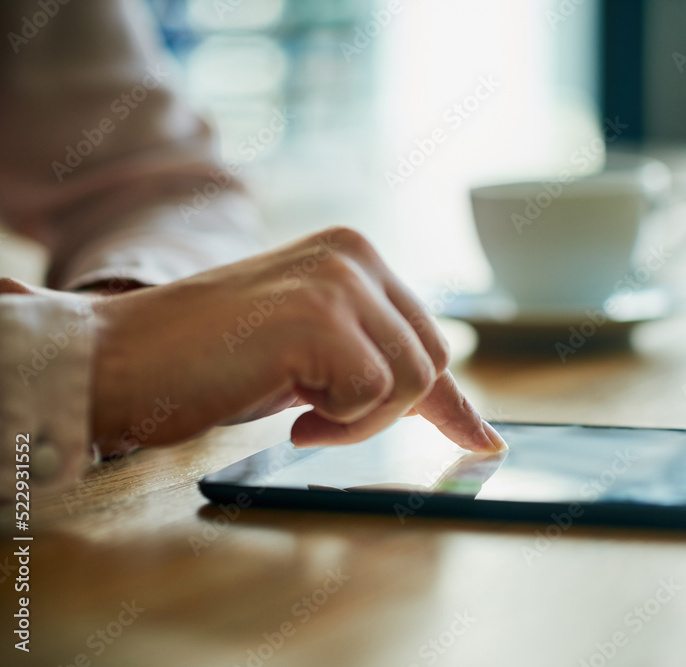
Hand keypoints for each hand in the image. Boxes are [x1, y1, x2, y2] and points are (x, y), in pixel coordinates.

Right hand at [88, 227, 506, 456]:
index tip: (483, 441)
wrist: (121, 358)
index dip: (454, 400)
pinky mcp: (321, 318)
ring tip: (300, 413)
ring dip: (359, 419)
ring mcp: (339, 281)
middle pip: (431, 362)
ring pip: (412, 382)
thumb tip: (457, 413)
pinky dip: (338, 422)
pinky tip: (291, 414)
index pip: (428, 337)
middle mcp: (355, 255)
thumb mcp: (312, 354)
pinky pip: (374, 396)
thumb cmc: (212, 362)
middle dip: (386, 409)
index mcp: (355, 255)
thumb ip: (374, 361)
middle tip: (321, 417)